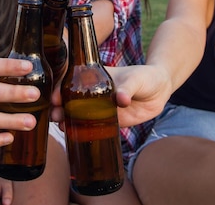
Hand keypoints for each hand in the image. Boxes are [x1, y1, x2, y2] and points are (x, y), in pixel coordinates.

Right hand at [52, 65, 169, 126]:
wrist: (160, 90)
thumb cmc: (145, 77)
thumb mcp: (135, 79)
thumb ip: (127, 88)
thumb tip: (121, 100)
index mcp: (94, 77)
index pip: (71, 81)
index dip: (60, 88)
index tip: (54, 97)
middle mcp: (92, 93)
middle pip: (69, 100)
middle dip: (59, 107)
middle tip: (55, 115)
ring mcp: (99, 108)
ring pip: (77, 115)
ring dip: (67, 121)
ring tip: (62, 127)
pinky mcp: (109, 122)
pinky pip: (92, 128)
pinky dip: (82, 132)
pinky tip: (74, 137)